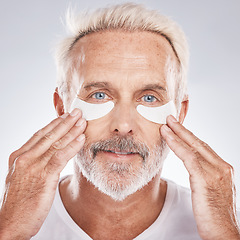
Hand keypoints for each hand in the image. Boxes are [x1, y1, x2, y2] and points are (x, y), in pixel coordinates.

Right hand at [0, 109, 85, 239]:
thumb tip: (48, 152)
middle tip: (77, 112)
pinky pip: (60, 157)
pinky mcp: (43, 177)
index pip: (39, 135)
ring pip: (56, 143)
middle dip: (65, 122)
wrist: (11, 224)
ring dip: (71, 131)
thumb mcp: (23, 176)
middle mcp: (25, 158)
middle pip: (49, 135)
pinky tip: (81, 139)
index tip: (65, 116)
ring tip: (82, 121)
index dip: (54, 124)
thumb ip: (34, 162)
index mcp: (19, 156)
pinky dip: (72, 146)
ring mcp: (33, 166)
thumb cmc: (20, 201)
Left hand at [160, 115, 239, 239]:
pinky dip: (176, 144)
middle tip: (170, 118)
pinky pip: (188, 156)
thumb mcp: (211, 191)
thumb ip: (204, 176)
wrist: (224, 234)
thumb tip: (194, 168)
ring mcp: (215, 171)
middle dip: (182, 130)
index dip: (189, 136)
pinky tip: (167, 136)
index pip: (204, 148)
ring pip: (193, 146)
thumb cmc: (215, 215)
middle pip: (198, 143)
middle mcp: (221, 167)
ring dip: (177, 133)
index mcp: (223, 169)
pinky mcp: (206, 178)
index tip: (178, 128)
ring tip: (165, 124)